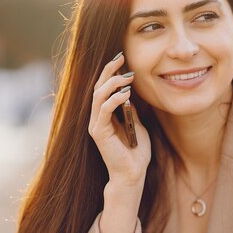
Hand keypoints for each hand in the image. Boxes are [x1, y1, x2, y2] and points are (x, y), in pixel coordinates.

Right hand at [88, 52, 150, 186]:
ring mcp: (96, 124)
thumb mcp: (137, 125)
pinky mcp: (98, 132)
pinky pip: (103, 110)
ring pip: (98, 96)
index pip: (103, 88)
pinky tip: (127, 94)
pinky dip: (114, 99)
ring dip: (112, 83)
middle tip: (121, 58)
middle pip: (98, 87)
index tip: (122, 59)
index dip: (110, 72)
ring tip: (127, 76)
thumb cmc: (136, 153)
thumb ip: (130, 110)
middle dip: (109, 70)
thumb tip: (129, 93)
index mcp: (105, 115)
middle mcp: (97, 118)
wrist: (133, 174)